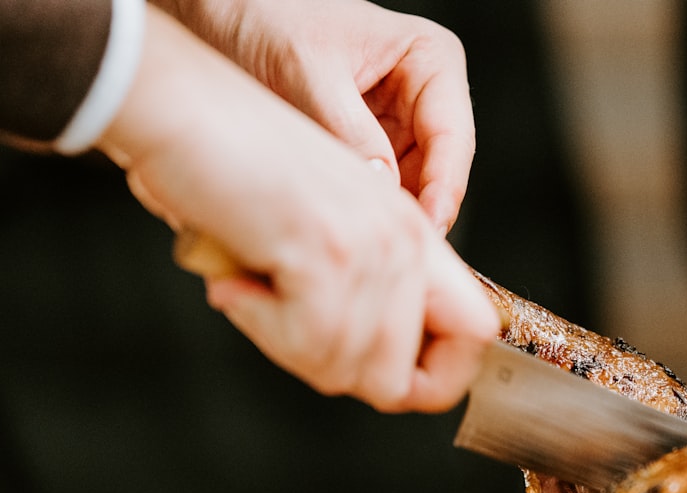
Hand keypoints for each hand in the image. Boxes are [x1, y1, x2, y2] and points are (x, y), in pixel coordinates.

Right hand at [99, 8, 497, 411]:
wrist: (180, 109)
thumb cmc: (234, 168)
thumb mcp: (320, 228)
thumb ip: (362, 289)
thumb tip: (374, 376)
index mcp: (414, 232)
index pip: (477, 331)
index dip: (439, 379)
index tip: (385, 384)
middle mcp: (407, 237)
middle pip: (403, 379)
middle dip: (333, 376)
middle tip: (283, 330)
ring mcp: (373, 242)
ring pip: (347, 369)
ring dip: (284, 347)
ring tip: (251, 292)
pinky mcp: (328, 248)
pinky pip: (306, 342)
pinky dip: (259, 326)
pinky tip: (236, 283)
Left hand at [154, 0, 475, 233]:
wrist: (216, 15)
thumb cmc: (262, 17)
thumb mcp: (305, 70)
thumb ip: (347, 129)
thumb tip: (384, 187)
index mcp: (430, 59)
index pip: (452, 138)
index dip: (443, 189)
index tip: (425, 229)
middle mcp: (424, 96)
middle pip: (439, 173)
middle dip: (416, 214)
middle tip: (393, 257)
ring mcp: (398, 128)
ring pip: (412, 192)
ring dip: (389, 222)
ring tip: (363, 249)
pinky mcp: (369, 153)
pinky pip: (379, 195)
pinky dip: (364, 217)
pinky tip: (344, 235)